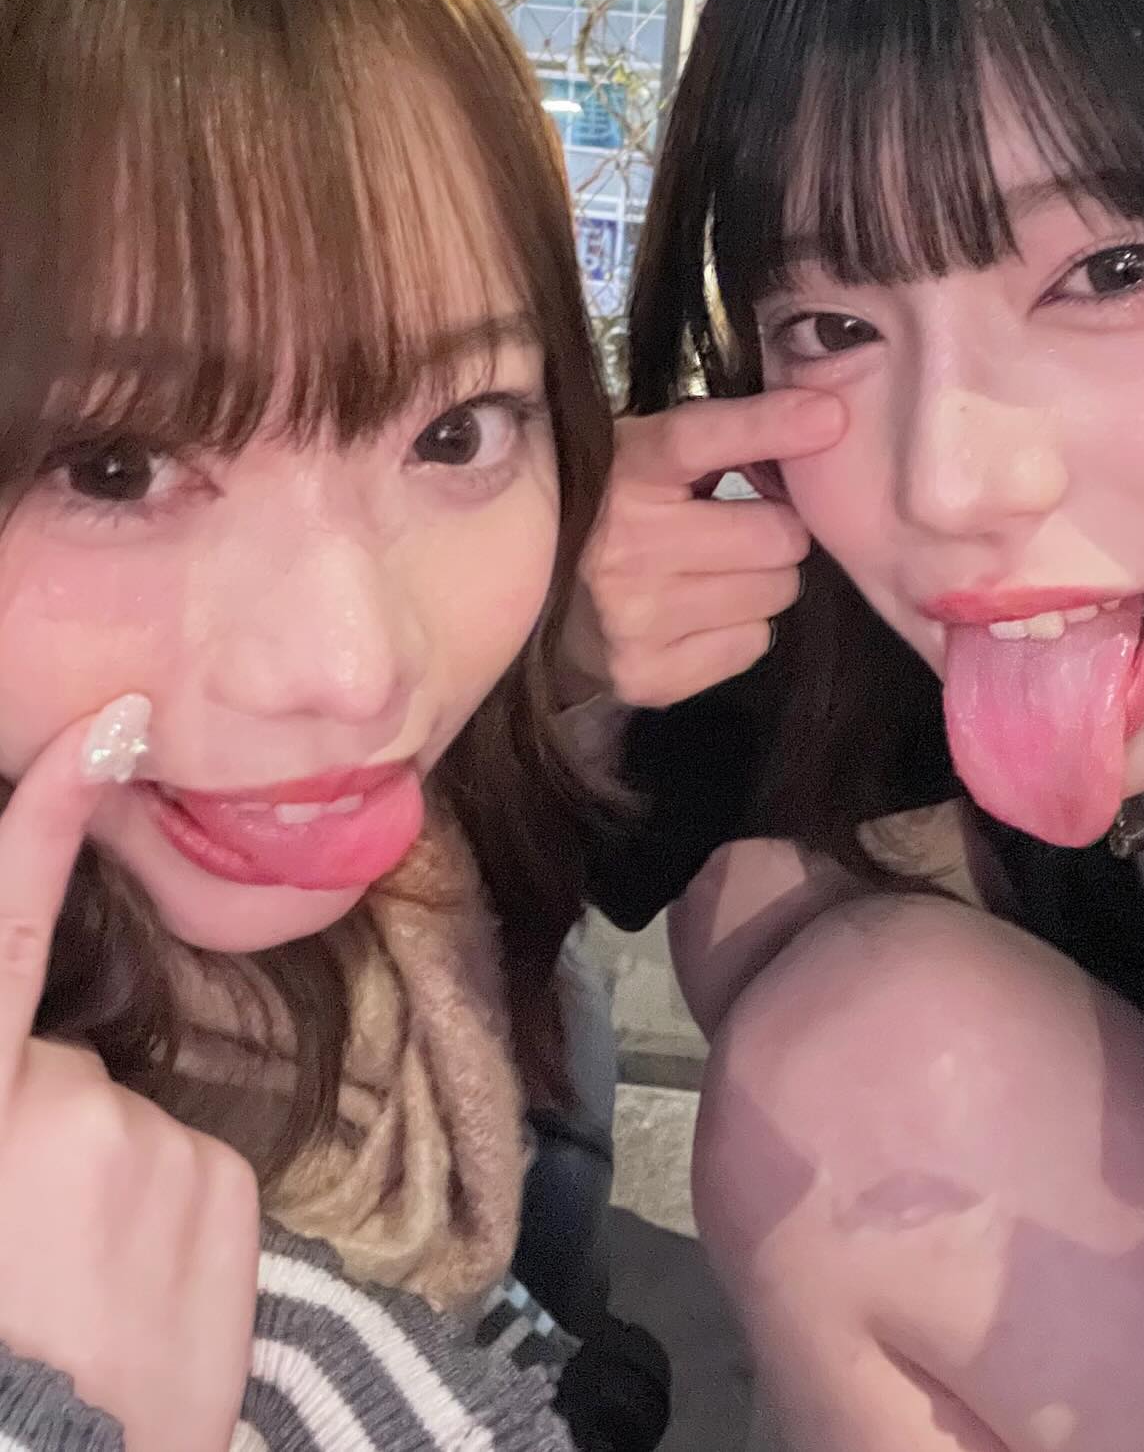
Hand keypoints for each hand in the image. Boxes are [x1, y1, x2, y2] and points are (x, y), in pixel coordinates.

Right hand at [0, 700, 258, 1451]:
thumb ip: (12, 1100)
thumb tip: (36, 1086)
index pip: (1, 930)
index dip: (45, 821)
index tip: (106, 728)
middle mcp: (55, 1107)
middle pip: (66, 1076)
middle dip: (51, 1133)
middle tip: (29, 1259)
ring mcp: (152, 1145)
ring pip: (136, 1135)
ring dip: (114, 1194)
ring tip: (81, 1300)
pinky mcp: (227, 1194)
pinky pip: (197, 1184)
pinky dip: (173, 1229)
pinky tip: (141, 1309)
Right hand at [562, 391, 845, 708]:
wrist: (534, 606)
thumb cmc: (610, 517)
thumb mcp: (642, 458)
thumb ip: (716, 438)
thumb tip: (819, 421)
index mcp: (621, 474)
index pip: (697, 440)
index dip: (767, 426)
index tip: (828, 418)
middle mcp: (623, 546)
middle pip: (777, 534)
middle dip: (775, 530)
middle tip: (741, 530)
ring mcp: (633, 618)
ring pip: (775, 592)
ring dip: (762, 581)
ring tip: (714, 573)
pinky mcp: (647, 675)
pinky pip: (753, 643)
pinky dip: (741, 629)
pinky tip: (699, 616)